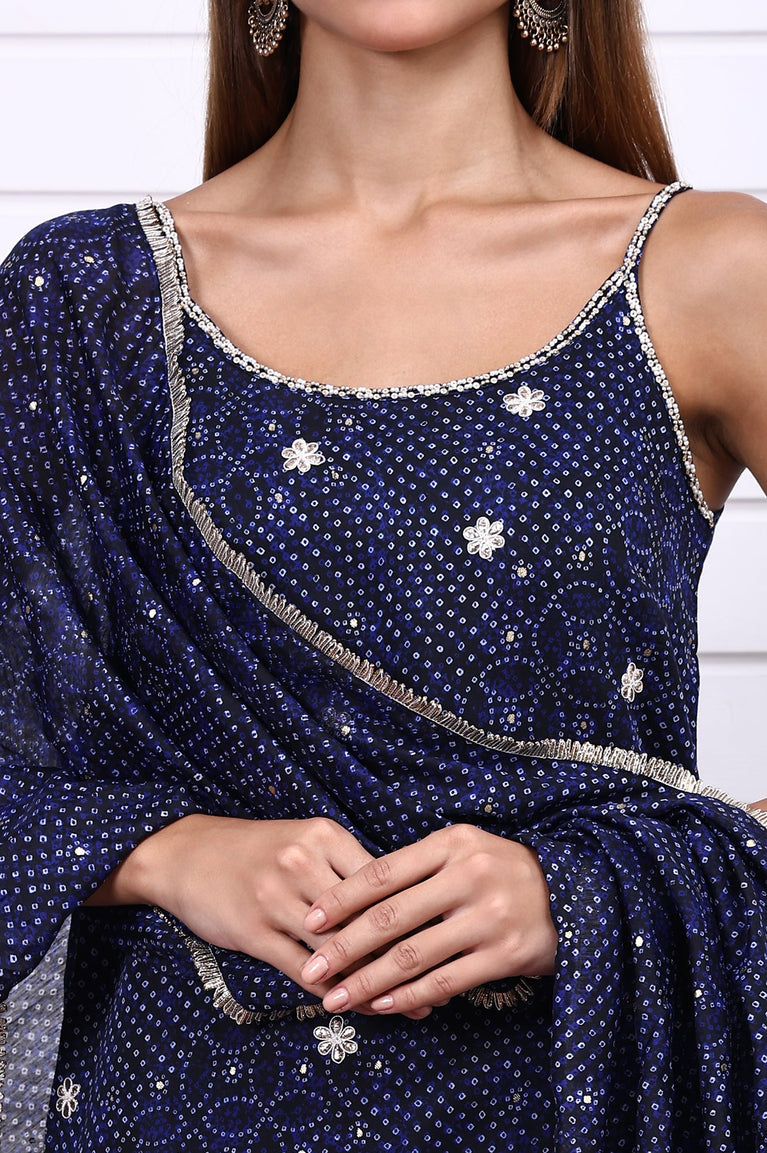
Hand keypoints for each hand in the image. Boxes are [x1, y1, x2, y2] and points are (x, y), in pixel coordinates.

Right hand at [85, 814, 427, 1015]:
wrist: (186, 854)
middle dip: (409, 955)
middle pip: (367, 917)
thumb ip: (347, 868)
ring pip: (340, 949)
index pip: (384, 882)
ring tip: (412, 1007)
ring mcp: (276, 898)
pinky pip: (304, 971)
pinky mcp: (254, 932)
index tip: (449, 940)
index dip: (418, 916)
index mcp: (323, 835)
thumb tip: (407, 902)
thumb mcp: (304, 841)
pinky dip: (336, 993)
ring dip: (377, 983)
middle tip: (443, 985)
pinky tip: (359, 1007)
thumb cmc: (256, 850)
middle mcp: (302, 862)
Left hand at [298, 823, 557, 1015]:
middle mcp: (469, 875)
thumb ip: (418, 868)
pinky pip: (445, 980)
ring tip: (337, 999)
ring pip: (413, 954)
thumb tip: (351, 898)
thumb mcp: (465, 852)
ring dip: (369, 981)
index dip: (342, 899)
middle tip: (312, 969)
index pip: (383, 872)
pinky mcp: (506, 954)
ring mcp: (489, 916)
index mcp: (452, 843)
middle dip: (344, 946)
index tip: (310, 920)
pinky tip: (383, 1005)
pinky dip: (409, 996)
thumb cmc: (503, 872)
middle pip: (391, 916)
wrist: (578, 892)